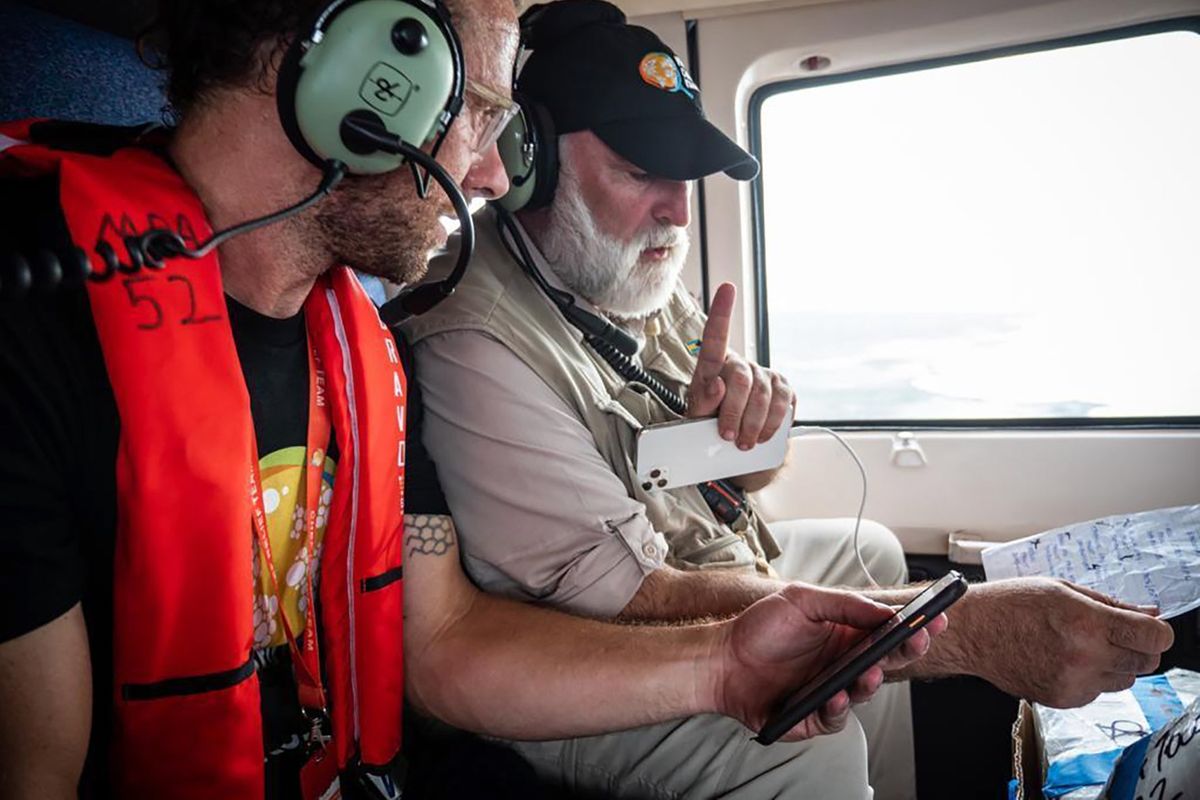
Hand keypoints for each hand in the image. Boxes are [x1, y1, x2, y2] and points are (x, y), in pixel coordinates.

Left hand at [687, 283, 794, 449]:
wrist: (733, 444)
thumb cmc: (708, 425)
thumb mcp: (694, 417)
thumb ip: (701, 402)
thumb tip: (717, 385)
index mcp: (712, 365)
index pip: (716, 337)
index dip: (722, 312)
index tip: (727, 289)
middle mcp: (739, 364)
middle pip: (741, 380)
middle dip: (735, 413)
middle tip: (729, 436)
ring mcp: (764, 374)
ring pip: (764, 395)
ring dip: (754, 424)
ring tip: (744, 442)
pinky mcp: (783, 388)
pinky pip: (784, 402)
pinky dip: (774, 423)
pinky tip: (763, 433)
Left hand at [711, 583, 946, 740]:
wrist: (722, 659)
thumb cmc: (761, 628)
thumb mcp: (802, 600)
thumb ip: (844, 604)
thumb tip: (884, 612)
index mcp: (847, 636)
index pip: (890, 633)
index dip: (915, 626)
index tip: (936, 615)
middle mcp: (844, 665)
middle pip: (888, 663)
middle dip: (908, 651)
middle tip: (918, 640)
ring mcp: (831, 692)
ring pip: (865, 693)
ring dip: (872, 682)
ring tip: (870, 669)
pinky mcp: (813, 718)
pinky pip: (835, 719)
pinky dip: (838, 709)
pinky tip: (835, 695)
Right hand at [966, 578, 1174, 706]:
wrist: (972, 633)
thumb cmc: (1010, 604)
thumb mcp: (1061, 589)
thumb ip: (1110, 604)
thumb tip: (1149, 615)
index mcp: (1085, 622)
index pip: (1153, 637)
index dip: (1157, 632)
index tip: (1149, 628)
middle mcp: (1083, 656)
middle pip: (1146, 662)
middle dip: (1138, 647)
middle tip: (1115, 635)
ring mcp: (1073, 682)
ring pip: (1124, 680)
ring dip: (1114, 664)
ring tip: (1081, 646)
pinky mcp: (1063, 699)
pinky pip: (1097, 691)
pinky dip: (1090, 677)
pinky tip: (1064, 659)